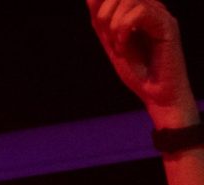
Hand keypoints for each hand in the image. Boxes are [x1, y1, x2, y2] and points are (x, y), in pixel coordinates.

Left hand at [87, 0, 196, 121]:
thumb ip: (102, 20)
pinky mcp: (167, 25)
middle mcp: (152, 7)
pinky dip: (125, 29)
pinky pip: (141, 12)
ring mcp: (160, 14)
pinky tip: (125, 46)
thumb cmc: (136, 70)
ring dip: (114, 25)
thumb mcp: (111, 42)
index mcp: (139, 9)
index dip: (100, 7)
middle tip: (110, 40)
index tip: (104, 33)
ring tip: (119, 45)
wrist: (155, 92)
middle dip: (105, 16)